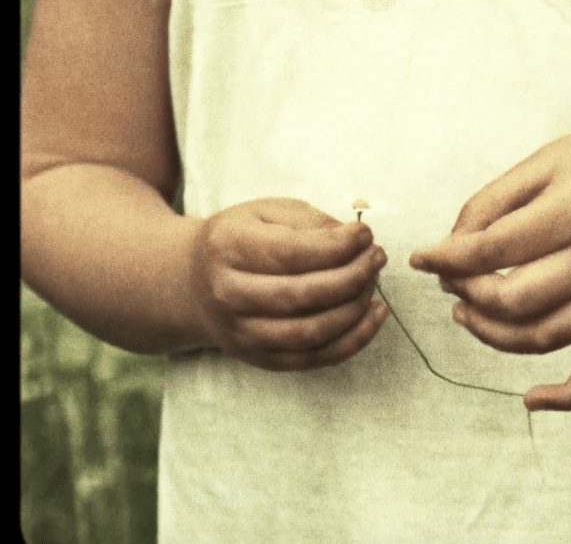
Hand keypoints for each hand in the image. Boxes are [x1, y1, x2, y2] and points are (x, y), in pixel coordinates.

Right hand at [188, 197, 389, 370]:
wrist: (193, 283)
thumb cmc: (242, 240)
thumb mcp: (267, 213)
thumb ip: (311, 222)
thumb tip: (357, 241)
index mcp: (228, 247)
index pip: (292, 253)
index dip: (338, 245)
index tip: (365, 234)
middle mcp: (228, 294)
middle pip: (303, 295)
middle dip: (353, 276)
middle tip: (377, 258)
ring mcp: (241, 332)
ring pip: (311, 332)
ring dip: (356, 308)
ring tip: (374, 282)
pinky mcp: (259, 358)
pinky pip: (315, 359)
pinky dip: (354, 340)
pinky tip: (375, 314)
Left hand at [410, 122, 570, 410]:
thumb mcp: (545, 161)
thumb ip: (494, 202)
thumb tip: (453, 245)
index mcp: (570, 214)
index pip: (490, 251)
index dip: (445, 259)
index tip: (423, 259)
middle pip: (512, 301)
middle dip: (466, 295)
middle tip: (451, 282)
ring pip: (542, 338)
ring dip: (493, 336)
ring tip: (467, 314)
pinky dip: (569, 396)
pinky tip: (531, 398)